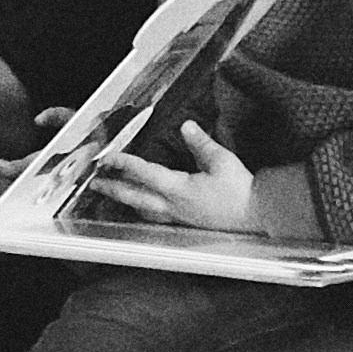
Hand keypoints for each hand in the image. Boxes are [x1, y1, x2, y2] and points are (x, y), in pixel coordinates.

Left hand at [81, 118, 266, 234]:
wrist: (257, 217)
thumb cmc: (241, 192)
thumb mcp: (222, 161)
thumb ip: (201, 143)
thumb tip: (186, 126)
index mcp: (178, 189)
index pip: (143, 174)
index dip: (123, 164)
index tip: (108, 157)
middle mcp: (172, 206)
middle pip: (134, 197)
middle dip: (113, 189)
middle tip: (95, 183)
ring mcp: (178, 218)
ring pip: (142, 211)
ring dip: (126, 202)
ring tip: (114, 195)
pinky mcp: (186, 225)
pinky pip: (156, 219)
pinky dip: (143, 212)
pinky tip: (143, 209)